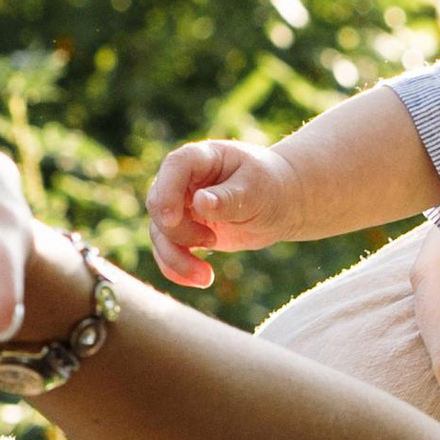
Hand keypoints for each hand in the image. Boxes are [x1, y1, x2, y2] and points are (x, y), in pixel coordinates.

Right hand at [146, 137, 290, 286]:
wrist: (281, 203)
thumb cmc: (271, 187)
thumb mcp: (257, 190)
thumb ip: (229, 198)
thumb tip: (199, 203)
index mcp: (201, 158)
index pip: (175, 167)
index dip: (167, 192)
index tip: (171, 220)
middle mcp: (183, 181)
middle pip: (159, 205)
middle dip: (178, 232)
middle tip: (212, 242)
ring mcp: (181, 206)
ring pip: (160, 234)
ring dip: (177, 259)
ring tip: (206, 277)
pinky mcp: (185, 230)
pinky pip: (168, 251)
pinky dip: (177, 269)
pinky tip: (199, 280)